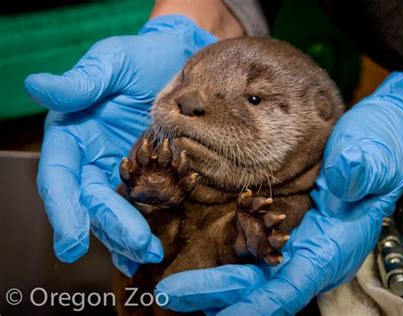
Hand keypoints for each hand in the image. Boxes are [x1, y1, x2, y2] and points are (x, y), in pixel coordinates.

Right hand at [25, 15, 215, 275]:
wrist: (178, 62)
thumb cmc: (141, 58)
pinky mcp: (150, 175)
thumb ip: (81, 81)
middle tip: (141, 249)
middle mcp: (92, 159)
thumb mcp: (112, 63)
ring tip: (151, 255)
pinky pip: (144, 206)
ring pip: (117, 212)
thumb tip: (37, 85)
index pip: (59, 178)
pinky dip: (145, 229)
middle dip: (113, 228)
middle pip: (93, 202)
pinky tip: (154, 250)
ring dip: (130, 237)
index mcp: (72, 136)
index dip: (63, 210)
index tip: (72, 242)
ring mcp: (121, 170)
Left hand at [153, 72, 402, 313]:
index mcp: (331, 244)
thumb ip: (362, 167)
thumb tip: (343, 181)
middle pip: (260, 287)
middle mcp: (311, 253)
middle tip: (169, 294)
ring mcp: (298, 244)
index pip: (289, 285)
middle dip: (216, 294)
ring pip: (253, 278)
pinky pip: (252, 256)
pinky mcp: (286, 231)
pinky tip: (197, 265)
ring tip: (174, 290)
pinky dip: (225, 267)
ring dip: (215, 288)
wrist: (379, 141)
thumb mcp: (374, 151)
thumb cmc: (378, 147)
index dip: (252, 304)